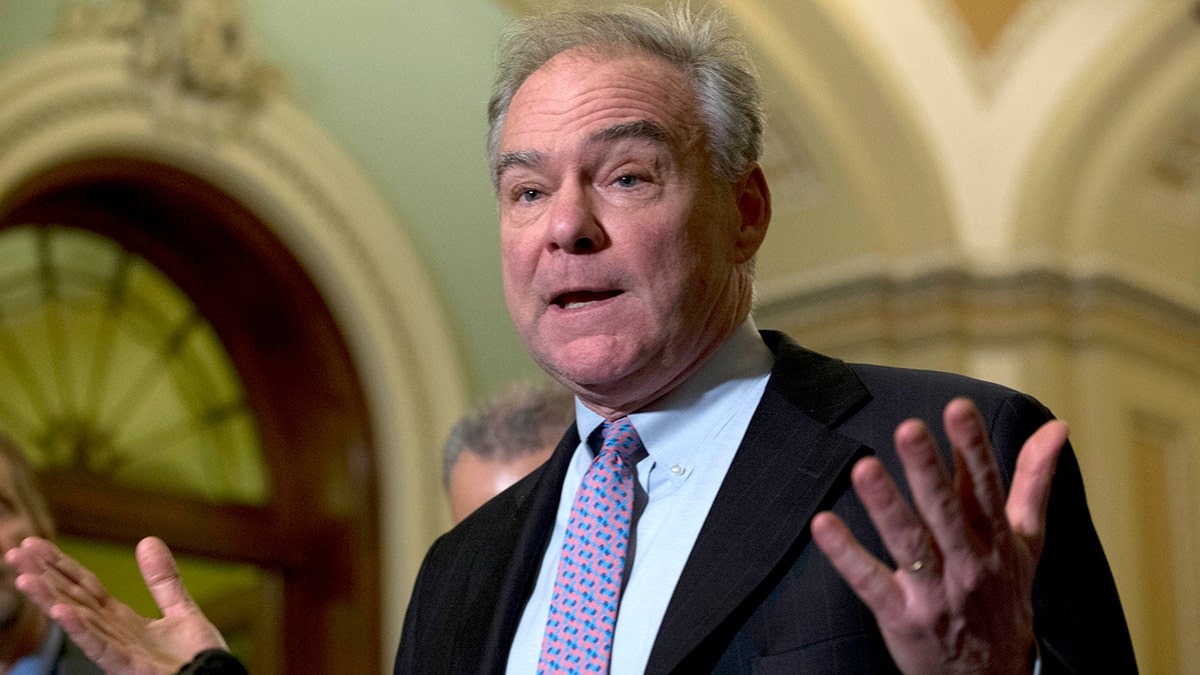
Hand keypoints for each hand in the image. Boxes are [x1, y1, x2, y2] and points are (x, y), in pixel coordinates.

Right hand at [5, 536, 227, 674]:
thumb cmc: (196, 658)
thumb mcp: (181, 610)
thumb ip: (163, 580)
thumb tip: (148, 540)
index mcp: (123, 620)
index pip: (85, 588)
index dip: (61, 566)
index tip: (35, 544)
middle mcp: (114, 634)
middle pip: (73, 600)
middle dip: (44, 578)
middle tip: (15, 552)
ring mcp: (119, 652)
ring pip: (79, 622)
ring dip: (51, 601)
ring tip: (25, 578)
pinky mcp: (130, 667)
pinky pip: (101, 647)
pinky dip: (81, 629)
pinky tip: (61, 612)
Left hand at [811, 397, 1064, 673]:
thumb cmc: (1004, 597)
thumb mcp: (1028, 541)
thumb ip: (1033, 482)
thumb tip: (1057, 426)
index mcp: (997, 538)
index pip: (985, 485)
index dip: (972, 446)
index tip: (958, 408)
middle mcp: (969, 562)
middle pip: (946, 510)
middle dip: (928, 470)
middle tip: (908, 428)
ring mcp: (935, 591)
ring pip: (910, 543)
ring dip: (886, 505)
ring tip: (863, 468)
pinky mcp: (903, 616)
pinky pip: (871, 583)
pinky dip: (846, 556)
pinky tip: (822, 525)